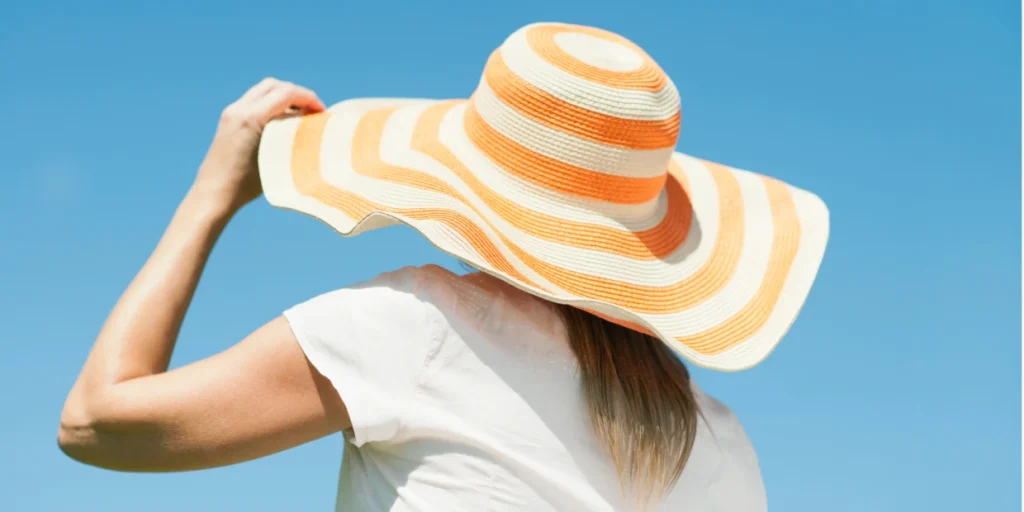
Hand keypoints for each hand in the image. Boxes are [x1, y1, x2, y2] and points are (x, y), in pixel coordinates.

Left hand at [191, 78, 325, 211]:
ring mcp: (231, 112)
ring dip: (285, 96)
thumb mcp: (275, 159)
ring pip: (264, 89)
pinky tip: (281, 121)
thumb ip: (292, 136)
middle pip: (275, 85)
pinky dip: (272, 103)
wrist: (213, 194)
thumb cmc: (246, 185)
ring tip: (300, 114)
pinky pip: (254, 99)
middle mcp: (239, 109)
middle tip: (313, 110)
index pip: (286, 93)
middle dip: (298, 94)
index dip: (309, 98)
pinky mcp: (228, 118)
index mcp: (251, 118)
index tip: (322, 111)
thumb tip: (312, 127)